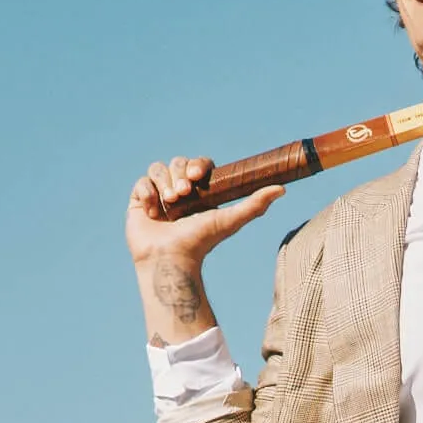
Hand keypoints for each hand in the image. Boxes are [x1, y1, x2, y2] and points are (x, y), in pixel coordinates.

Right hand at [127, 156, 282, 346]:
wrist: (172, 259)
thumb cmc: (202, 243)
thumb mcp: (230, 220)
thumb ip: (255, 205)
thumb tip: (282, 189)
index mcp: (200, 192)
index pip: (198, 165)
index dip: (197, 165)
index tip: (197, 176)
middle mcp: (179, 192)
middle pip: (177, 162)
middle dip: (180, 174)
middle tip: (184, 194)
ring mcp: (158, 196)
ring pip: (158, 169)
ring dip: (164, 183)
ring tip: (170, 204)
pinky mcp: (139, 203)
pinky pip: (141, 183)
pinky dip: (148, 193)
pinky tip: (154, 211)